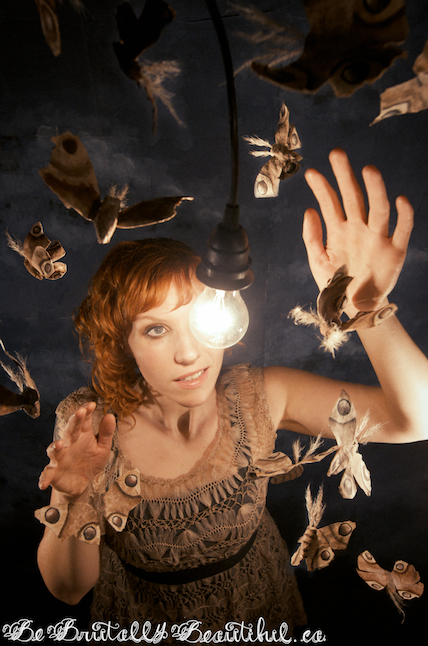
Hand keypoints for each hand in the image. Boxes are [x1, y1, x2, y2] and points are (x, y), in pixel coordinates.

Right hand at [38, 402, 115, 500]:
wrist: (81, 483)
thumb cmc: (91, 461)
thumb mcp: (103, 448)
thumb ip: (106, 433)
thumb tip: (110, 415)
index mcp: (82, 435)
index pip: (84, 420)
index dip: (87, 411)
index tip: (92, 404)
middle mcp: (69, 444)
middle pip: (70, 430)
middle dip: (74, 421)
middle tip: (80, 411)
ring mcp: (60, 458)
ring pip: (55, 450)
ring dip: (56, 447)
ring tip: (60, 444)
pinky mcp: (54, 473)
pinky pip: (47, 474)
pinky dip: (44, 478)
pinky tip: (43, 483)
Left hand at [303, 148, 413, 310]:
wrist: (355, 309)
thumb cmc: (336, 285)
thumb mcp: (317, 261)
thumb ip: (311, 237)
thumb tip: (309, 210)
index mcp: (339, 231)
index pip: (331, 203)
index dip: (322, 188)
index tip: (311, 172)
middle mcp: (359, 229)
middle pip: (354, 197)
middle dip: (345, 176)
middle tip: (337, 154)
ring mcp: (378, 238)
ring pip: (378, 209)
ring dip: (374, 189)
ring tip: (368, 170)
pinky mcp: (395, 252)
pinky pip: (402, 230)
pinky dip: (403, 216)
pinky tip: (400, 200)